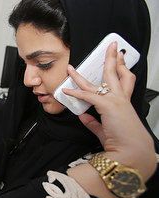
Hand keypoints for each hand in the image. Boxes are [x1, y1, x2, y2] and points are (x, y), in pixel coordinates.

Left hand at [64, 41, 155, 178]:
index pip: (125, 80)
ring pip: (100, 80)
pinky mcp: (107, 105)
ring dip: (82, 74)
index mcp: (123, 102)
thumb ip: (93, 122)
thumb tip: (82, 116)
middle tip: (112, 46)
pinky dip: (75, 93)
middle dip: (113, 58)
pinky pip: (87, 96)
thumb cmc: (122, 141)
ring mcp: (115, 100)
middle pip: (117, 73)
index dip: (122, 68)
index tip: (120, 59)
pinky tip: (65, 91)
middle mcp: (120, 98)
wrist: (130, 151)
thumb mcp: (105, 129)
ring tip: (72, 67)